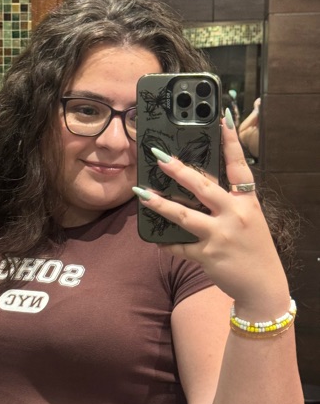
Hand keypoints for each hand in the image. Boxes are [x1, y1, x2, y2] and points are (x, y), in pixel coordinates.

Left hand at [136, 114, 288, 314]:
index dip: (231, 141)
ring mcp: (220, 235)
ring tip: (141, 193)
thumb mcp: (248, 219)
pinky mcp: (207, 255)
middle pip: (202, 187)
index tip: (221, 118)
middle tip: (159, 157)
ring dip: (160, 204)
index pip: (238, 167)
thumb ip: (227, 203)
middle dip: (178, 170)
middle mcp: (234, 215)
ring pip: (184, 215)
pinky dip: (166, 243)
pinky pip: (180, 246)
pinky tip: (155, 240)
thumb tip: (197, 187)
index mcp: (246, 203)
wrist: (264, 285)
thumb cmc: (254, 248)